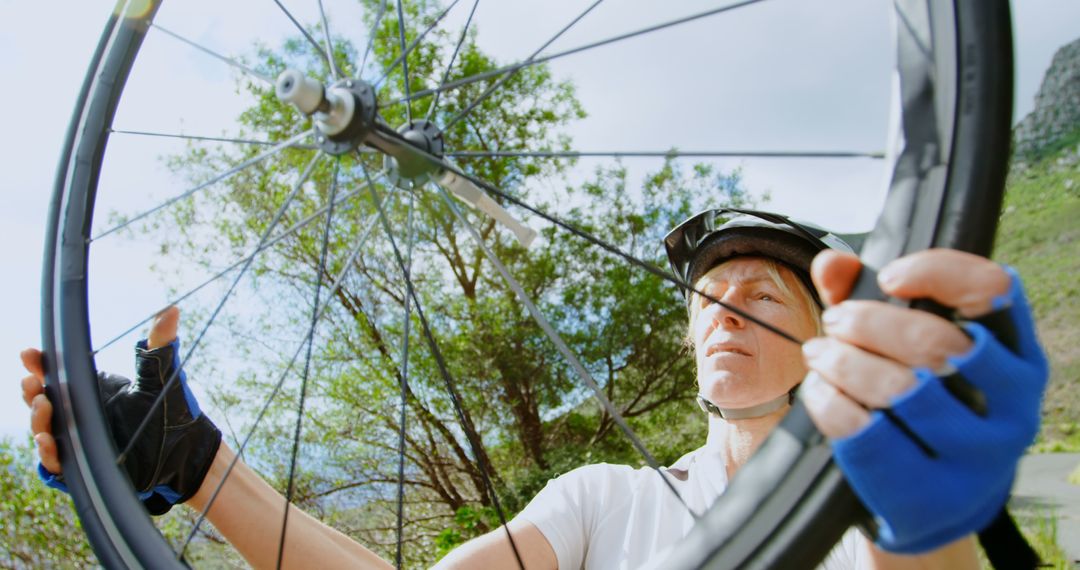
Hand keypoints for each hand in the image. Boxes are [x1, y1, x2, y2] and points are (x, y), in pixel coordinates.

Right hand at [24, 306, 221, 514]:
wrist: (185, 448)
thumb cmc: (171, 409)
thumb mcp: (161, 375)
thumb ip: (160, 343)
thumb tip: (172, 309)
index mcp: (91, 390)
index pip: (56, 374)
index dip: (39, 364)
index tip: (30, 353)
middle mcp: (80, 415)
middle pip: (43, 401)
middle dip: (33, 391)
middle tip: (34, 382)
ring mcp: (81, 440)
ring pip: (45, 429)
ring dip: (38, 418)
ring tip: (43, 405)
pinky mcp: (86, 466)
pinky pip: (57, 462)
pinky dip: (48, 453)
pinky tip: (47, 440)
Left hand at [800, 249, 1047, 552]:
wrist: (937, 507)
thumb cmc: (923, 409)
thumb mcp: (909, 352)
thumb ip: (866, 297)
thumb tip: (832, 263)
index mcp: (1019, 360)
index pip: (995, 291)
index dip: (938, 272)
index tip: (889, 277)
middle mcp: (1012, 408)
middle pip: (934, 342)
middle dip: (867, 322)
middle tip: (835, 320)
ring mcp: (977, 457)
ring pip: (899, 390)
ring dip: (843, 360)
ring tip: (819, 352)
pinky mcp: (931, 494)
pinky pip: (866, 435)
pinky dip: (829, 402)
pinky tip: (820, 389)